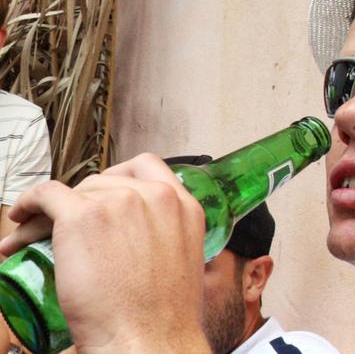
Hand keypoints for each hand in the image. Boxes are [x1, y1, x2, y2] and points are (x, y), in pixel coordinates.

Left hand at [0, 153, 210, 352]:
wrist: (148, 339)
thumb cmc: (164, 316)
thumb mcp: (184, 261)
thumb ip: (167, 234)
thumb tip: (140, 235)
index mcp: (182, 206)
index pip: (147, 167)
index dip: (120, 177)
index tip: (105, 193)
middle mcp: (154, 195)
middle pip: (105, 181)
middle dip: (83, 201)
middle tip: (66, 226)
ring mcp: (119, 202)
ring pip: (74, 191)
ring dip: (54, 211)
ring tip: (36, 238)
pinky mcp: (82, 216)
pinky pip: (46, 194)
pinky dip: (29, 203)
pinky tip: (22, 216)